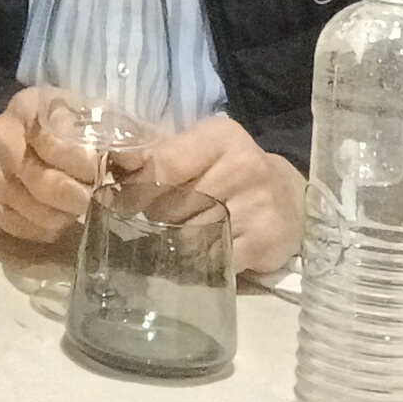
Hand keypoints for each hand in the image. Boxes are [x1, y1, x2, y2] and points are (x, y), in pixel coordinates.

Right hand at [0, 84, 110, 248]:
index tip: (105, 172)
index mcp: (29, 108)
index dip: (82, 161)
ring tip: (80, 212)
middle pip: (39, 180)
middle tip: (97, 203)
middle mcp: (0, 136)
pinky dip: (41, 230)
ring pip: (28, 207)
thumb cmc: (65, 123)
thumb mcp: (89, 114)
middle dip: (76, 197)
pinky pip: (13, 224)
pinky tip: (58, 223)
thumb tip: (141, 160)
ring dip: (61, 217)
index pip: (52, 140)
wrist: (17, 132)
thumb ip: (115, 134)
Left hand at [128, 114, 304, 276]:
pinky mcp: (265, 243)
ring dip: (171, 242)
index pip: (163, 164)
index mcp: (221, 137)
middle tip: (148, 222)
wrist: (290, 199)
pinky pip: (213, 260)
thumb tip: (112, 163)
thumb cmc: (231, 170)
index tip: (121, 200)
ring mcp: (257, 207)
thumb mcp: (199, 149)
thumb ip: (157, 154)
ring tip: (170, 239)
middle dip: (152, 216)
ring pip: (189, 235)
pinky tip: (194, 258)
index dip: (135, 186)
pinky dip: (197, 264)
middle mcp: (243, 167)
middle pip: (172, 203)